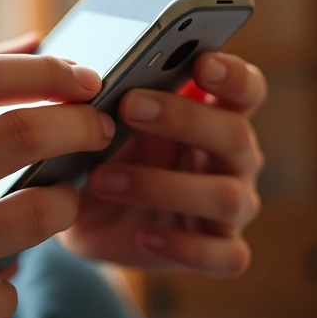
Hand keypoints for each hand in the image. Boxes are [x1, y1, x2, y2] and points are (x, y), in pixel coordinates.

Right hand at [0, 54, 113, 317]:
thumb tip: (24, 46)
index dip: (45, 68)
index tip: (82, 75)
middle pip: (24, 132)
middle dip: (82, 126)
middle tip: (99, 131)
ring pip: (40, 213)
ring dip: (62, 208)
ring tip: (55, 206)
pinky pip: (8, 291)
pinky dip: (5, 287)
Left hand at [59, 52, 266, 276]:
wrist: (78, 216)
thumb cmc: (99, 151)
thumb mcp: (95, 121)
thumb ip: (99, 93)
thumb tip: (71, 61)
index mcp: (215, 114)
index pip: (246, 89)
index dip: (233, 75)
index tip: (202, 63)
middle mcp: (234, 159)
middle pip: (235, 135)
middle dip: (183, 119)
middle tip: (129, 106)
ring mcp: (232, 207)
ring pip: (225, 196)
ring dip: (162, 186)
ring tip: (104, 178)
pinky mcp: (219, 250)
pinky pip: (224, 255)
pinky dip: (185, 246)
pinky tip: (145, 236)